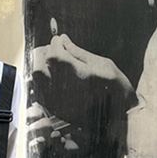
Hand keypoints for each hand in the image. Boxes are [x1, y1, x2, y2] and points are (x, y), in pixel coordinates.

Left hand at [29, 20, 135, 149]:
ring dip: (42, 67)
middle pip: (39, 67)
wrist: (119, 118)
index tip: (59, 40)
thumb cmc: (115, 88)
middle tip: (54, 50)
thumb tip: (63, 39)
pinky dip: (43, 80)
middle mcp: (63, 91)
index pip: (53, 55)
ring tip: (53, 63)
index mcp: (78, 76)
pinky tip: (53, 77)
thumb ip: (78, 52)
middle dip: (44, 54)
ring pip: (36, 80)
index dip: (54, 44)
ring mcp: (57, 103)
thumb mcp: (102, 64)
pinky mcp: (55, 111)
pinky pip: (40, 91)